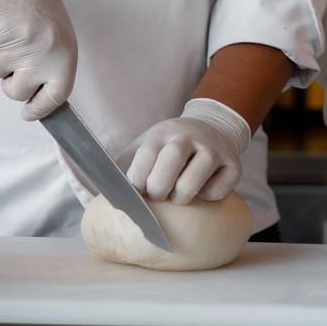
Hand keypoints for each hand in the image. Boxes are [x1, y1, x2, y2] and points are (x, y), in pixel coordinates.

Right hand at [0, 0, 76, 120]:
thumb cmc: (34, 4)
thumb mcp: (54, 36)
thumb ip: (50, 65)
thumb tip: (41, 99)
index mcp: (65, 52)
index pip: (57, 95)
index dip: (40, 109)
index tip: (29, 113)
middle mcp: (47, 50)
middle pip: (18, 91)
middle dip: (9, 81)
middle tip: (14, 56)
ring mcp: (22, 43)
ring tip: (9, 30)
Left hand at [123, 98, 250, 203]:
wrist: (211, 128)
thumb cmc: (168, 148)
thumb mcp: (145, 146)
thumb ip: (120, 165)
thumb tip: (92, 189)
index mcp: (163, 132)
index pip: (145, 158)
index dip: (137, 181)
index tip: (137, 191)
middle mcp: (189, 136)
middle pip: (169, 164)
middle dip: (158, 189)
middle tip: (158, 194)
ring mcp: (214, 149)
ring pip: (194, 181)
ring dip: (182, 196)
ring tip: (178, 196)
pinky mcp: (234, 165)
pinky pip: (217, 191)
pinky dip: (207, 197)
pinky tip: (201, 190)